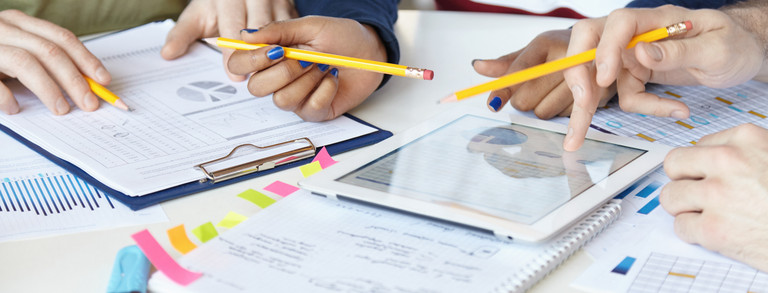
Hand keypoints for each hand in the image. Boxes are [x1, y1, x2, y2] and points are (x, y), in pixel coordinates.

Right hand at [0, 10, 109, 114]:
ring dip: (48, 89)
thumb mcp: (20, 50)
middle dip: (74, 80)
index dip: (86, 59)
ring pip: (25, 62)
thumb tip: (87, 84)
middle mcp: (2, 28)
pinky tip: (16, 109)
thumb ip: (46, 60)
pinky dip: (6, 97)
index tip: (104, 81)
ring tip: (62, 109)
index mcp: (19, 22)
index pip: (61, 38)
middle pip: (49, 51)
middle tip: (89, 104)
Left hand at [161, 0, 297, 80]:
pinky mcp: (293, 11)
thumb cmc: (219, 5)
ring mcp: (279, 2)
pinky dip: (292, 50)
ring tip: (273, 78)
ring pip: (282, 32)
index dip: (234, 52)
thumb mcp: (198, 14)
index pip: (233, 26)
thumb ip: (183, 34)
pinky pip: (296, 33)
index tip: (235, 75)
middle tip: (256, 80)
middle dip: (258, 56)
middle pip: (261, 29)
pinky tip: (288, 67)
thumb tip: (168, 54)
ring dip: (278, 55)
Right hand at [227, 16, 387, 121]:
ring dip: (306, 80)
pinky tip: (333, 79)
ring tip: (324, 66)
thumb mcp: (310, 26)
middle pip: (257, 87)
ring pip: (282, 100)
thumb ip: (279, 31)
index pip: (240, 64)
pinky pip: (309, 108)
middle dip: (284, 72)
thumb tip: (246, 36)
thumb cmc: (341, 37)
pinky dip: (325, 91)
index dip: (250, 61)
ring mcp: (296, 97)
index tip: (274, 50)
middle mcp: (279, 78)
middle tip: (306, 58)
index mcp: (271, 55)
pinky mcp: (315, 110)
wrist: (370, 51)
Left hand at [473, 29, 615, 117]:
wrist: (601, 49)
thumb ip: (506, 63)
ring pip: (542, 112)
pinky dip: (558, 112)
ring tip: (551, 91)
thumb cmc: (559, 51)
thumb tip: (478, 66)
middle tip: (533, 90)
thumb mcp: (533, 52)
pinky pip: (561, 117)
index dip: (504, 90)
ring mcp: (583, 76)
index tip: (493, 104)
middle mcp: (564, 56)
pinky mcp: (596, 95)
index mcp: (545, 42)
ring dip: (541, 107)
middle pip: (526, 98)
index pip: (519, 70)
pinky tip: (565, 97)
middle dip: (523, 100)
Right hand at [562, 5, 765, 150]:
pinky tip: (676, 111)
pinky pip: (627, 95)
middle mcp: (637, 35)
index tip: (605, 79)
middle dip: (578, 76)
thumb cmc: (734, 43)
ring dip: (586, 109)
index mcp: (656, 20)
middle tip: (582, 104)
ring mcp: (633, 55)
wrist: (744, 54)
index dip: (605, 49)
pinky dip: (645, 108)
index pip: (617, 24)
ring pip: (597, 77)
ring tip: (577, 138)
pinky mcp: (637, 74)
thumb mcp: (716, 48)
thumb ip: (678, 50)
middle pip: (589, 45)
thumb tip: (642, 52)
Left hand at [661, 123, 767, 271]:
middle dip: (684, 181)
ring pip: (670, 197)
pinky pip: (680, 226)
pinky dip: (694, 233)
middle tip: (700, 194)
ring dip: (686, 208)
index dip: (704, 165)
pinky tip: (717, 232)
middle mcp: (728, 162)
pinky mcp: (713, 229)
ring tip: (710, 214)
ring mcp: (718, 196)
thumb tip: (712, 153)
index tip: (714, 176)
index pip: (699, 145)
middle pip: (674, 165)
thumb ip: (747, 152)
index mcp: (747, 139)